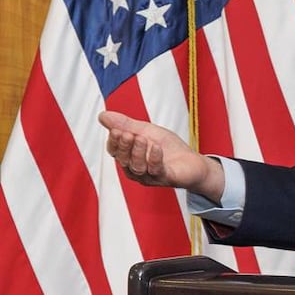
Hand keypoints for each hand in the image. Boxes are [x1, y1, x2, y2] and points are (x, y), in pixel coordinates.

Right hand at [98, 110, 224, 201]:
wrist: (193, 161)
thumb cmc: (168, 147)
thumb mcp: (146, 131)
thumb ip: (126, 125)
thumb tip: (102, 115)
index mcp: (129, 158)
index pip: (115, 152)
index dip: (113, 142)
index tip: (115, 130)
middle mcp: (136, 170)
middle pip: (124, 160)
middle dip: (124, 146)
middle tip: (125, 133)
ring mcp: (150, 177)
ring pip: (137, 167)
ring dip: (138, 152)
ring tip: (141, 138)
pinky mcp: (165, 178)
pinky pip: (156, 170)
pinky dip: (154, 158)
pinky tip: (156, 147)